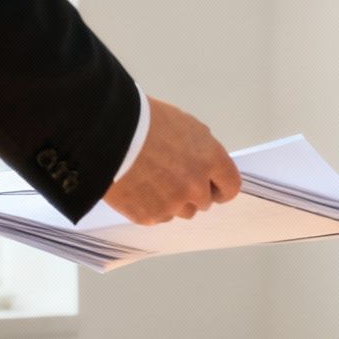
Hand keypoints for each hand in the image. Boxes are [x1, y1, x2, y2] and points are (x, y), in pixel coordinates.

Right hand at [102, 96, 241, 224]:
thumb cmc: (146, 121)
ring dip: (172, 202)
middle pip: (204, 203)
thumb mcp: (186, 126)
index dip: (221, 188)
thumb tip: (204, 166)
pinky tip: (137, 188)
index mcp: (210, 160)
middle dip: (192, 193)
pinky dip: (149, 206)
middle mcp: (195, 186)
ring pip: (180, 212)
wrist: (107, 133)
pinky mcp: (148, 216)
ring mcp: (172, 204)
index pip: (230, 187)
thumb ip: (202, 151)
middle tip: (171, 178)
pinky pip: (156, 217)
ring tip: (151, 182)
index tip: (213, 188)